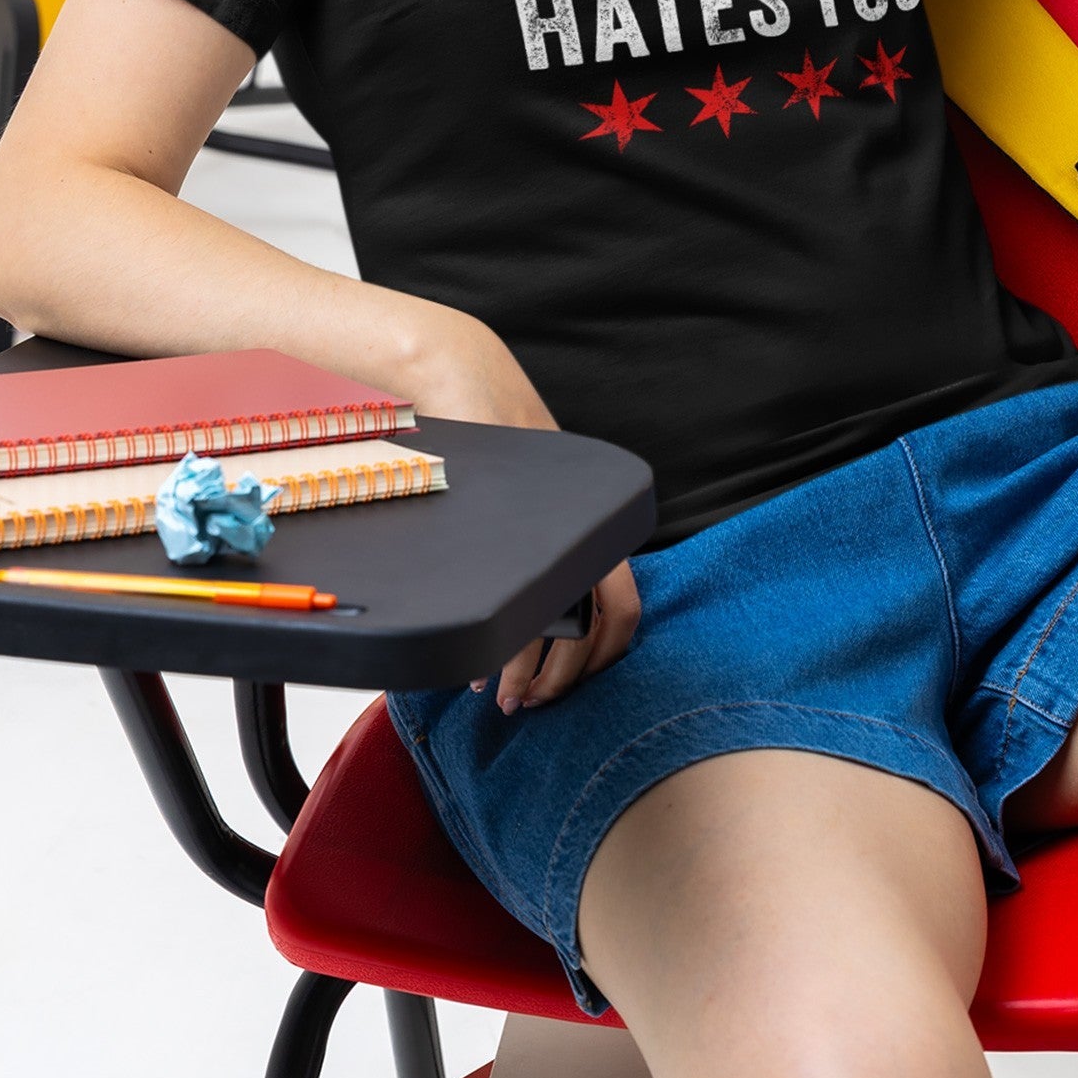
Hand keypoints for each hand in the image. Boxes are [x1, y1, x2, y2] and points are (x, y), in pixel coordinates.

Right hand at [398, 308, 643, 712]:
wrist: (454, 374)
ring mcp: (553, 523)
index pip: (623, 608)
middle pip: (595, 627)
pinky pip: (519, 599)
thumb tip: (517, 629)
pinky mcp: (517, 516)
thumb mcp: (511, 503)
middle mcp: (583, 526)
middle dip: (560, 679)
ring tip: (500, 695)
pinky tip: (481, 665)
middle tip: (527, 704)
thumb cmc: (481, 440)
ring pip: (559, 623)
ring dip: (529, 671)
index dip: (598, 659)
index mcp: (591, 524)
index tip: (561, 686)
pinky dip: (501, 643)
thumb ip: (526, 552)